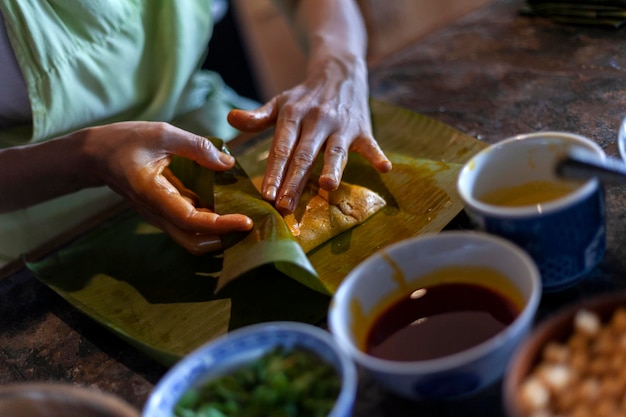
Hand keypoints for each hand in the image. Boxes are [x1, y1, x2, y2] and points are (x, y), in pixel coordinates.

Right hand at [82, 121, 252, 254]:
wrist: (94, 155)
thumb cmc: (125, 141)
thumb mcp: (162, 134)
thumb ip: (197, 148)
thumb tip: (228, 163)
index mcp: (154, 195)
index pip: (192, 221)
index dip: (221, 225)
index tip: (246, 221)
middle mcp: (157, 213)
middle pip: (194, 242)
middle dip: (223, 238)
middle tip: (250, 225)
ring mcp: (159, 216)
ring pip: (192, 238)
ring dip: (218, 233)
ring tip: (244, 218)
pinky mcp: (164, 212)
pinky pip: (189, 225)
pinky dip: (210, 223)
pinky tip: (228, 208)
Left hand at [227, 56, 391, 214]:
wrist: (340, 70)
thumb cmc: (305, 96)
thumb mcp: (280, 102)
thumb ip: (258, 117)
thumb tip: (231, 120)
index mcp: (293, 115)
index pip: (281, 148)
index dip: (273, 172)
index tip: (266, 196)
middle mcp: (317, 120)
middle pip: (304, 155)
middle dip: (294, 181)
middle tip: (285, 206)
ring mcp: (341, 125)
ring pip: (335, 150)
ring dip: (333, 167)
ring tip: (328, 186)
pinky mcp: (362, 128)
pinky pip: (371, 144)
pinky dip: (378, 155)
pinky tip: (385, 168)